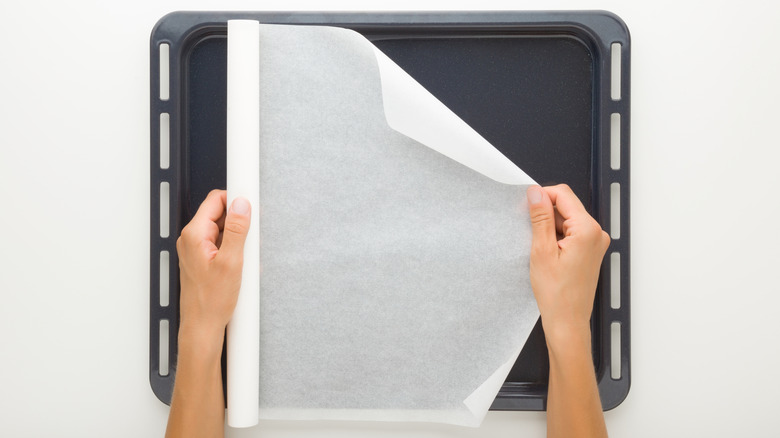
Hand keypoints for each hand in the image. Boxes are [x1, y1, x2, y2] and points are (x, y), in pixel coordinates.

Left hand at [167, 190, 250, 437]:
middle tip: (251, 238)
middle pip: (219, 214)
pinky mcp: (202, 260)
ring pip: (221, 230)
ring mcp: (196, 250)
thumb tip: (242, 205)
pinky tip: (241, 266)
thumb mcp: (232, 263)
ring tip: (245, 258)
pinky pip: (221, 244)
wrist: (203, 327)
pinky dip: (234, 250)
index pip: (215, 200)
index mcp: (194, 235)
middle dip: (239, 221)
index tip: (250, 197)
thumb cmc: (212, 302)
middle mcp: (191, 240)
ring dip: (237, 238)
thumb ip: (237, 230)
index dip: (235, 198)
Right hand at [526, 184, 609, 346]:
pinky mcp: (590, 251)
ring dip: (550, 227)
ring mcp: (595, 243)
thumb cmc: (557, 294)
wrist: (567, 320)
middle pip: (567, 206)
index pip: (564, 195)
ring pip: (568, 219)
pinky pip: (572, 232)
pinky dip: (557, 237)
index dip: (542, 195)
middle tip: (530, 232)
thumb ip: (540, 217)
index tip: (527, 204)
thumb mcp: (542, 251)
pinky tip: (548, 253)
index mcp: (588, 230)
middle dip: (546, 213)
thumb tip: (536, 193)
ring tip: (541, 249)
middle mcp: (597, 234)